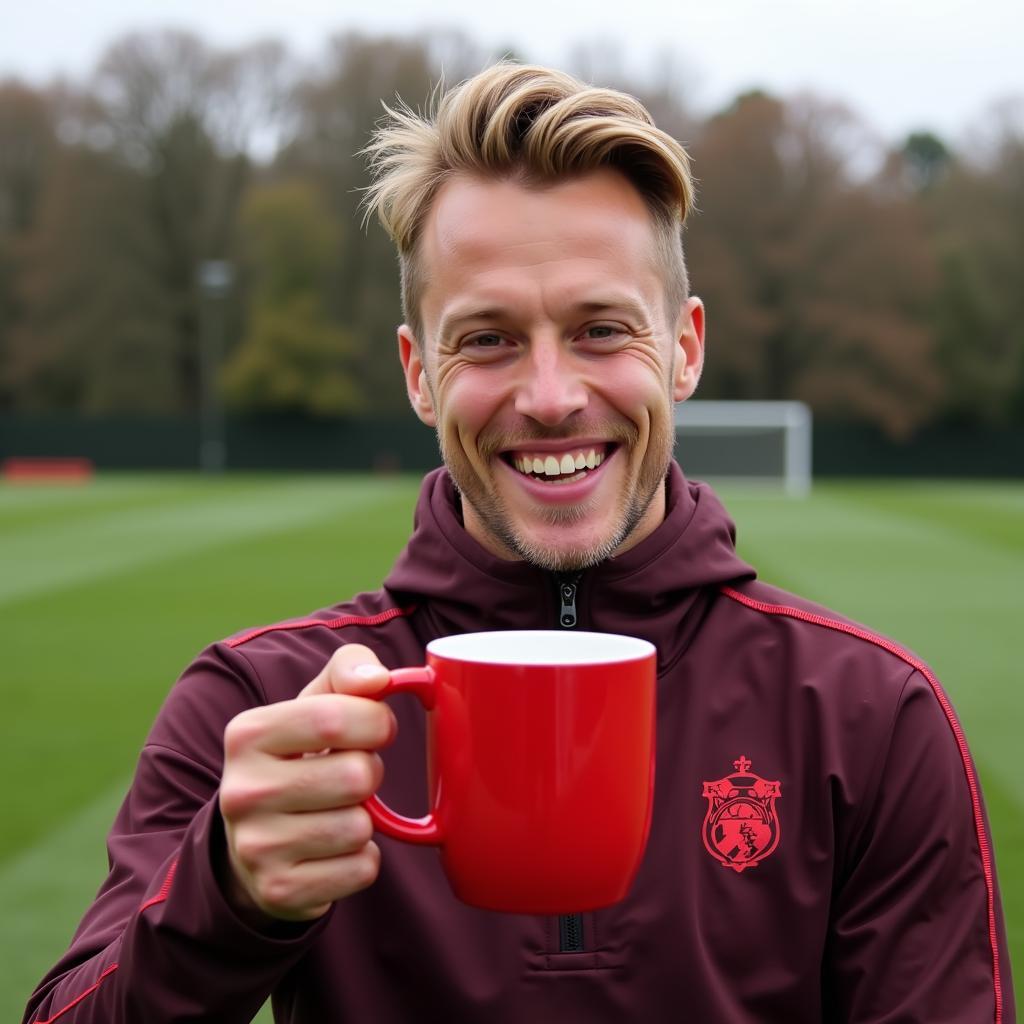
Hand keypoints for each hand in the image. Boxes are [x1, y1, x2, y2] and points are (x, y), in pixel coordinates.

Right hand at [218, 645, 394, 921]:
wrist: (252, 844)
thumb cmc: (298, 758)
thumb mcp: (313, 703)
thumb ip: (348, 671)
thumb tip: (377, 679)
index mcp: (247, 734)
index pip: (335, 717)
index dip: (376, 721)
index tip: (375, 727)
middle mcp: (242, 791)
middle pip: (356, 776)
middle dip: (370, 773)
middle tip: (349, 776)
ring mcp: (256, 847)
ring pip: (359, 828)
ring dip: (365, 820)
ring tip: (335, 811)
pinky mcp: (279, 892)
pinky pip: (360, 869)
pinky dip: (361, 860)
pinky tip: (332, 850)